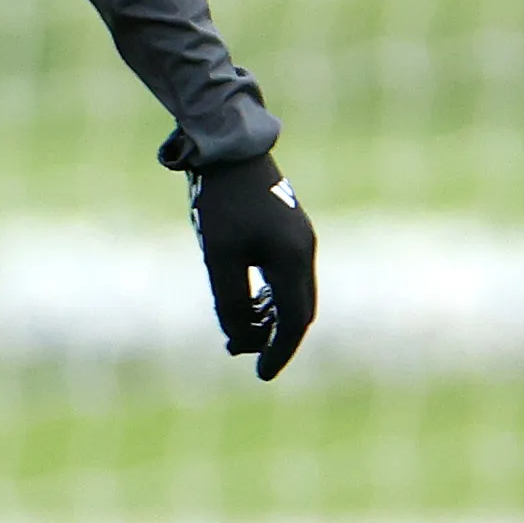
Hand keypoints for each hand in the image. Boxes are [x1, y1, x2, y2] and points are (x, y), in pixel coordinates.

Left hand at [189, 152, 316, 380]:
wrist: (228, 147)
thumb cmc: (222, 202)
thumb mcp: (219, 257)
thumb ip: (231, 302)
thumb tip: (240, 340)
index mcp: (293, 260)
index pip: (294, 321)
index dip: (279, 351)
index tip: (262, 375)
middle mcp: (304, 250)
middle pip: (299, 310)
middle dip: (275, 338)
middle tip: (248, 357)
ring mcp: (298, 237)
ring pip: (292, 292)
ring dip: (270, 317)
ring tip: (238, 334)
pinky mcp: (287, 228)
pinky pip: (285, 274)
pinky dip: (270, 296)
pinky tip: (248, 301)